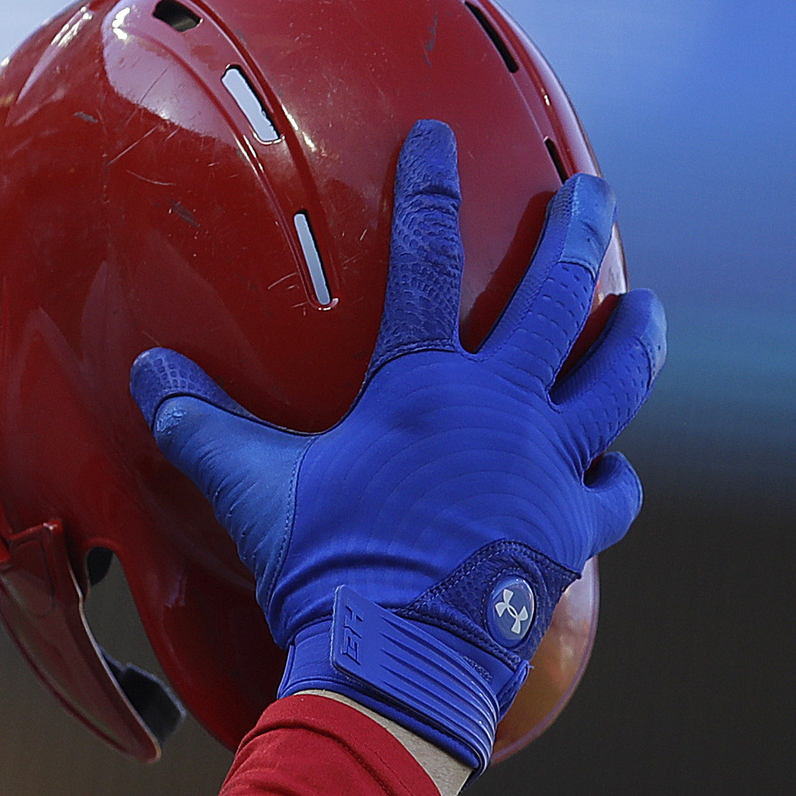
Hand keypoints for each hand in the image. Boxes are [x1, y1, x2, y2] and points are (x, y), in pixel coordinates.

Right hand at [129, 122, 661, 772]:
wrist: (396, 656)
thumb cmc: (323, 566)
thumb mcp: (253, 486)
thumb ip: (203, 424)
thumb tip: (150, 375)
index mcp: (422, 387)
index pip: (427, 263)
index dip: (431, 191)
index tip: (438, 139)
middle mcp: (500, 412)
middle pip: (554, 298)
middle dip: (575, 232)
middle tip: (592, 193)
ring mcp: (547, 469)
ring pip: (613, 381)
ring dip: (633, 337)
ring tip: (645, 308)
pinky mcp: (571, 530)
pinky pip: (611, 490)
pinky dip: (611, 475)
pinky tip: (609, 466)